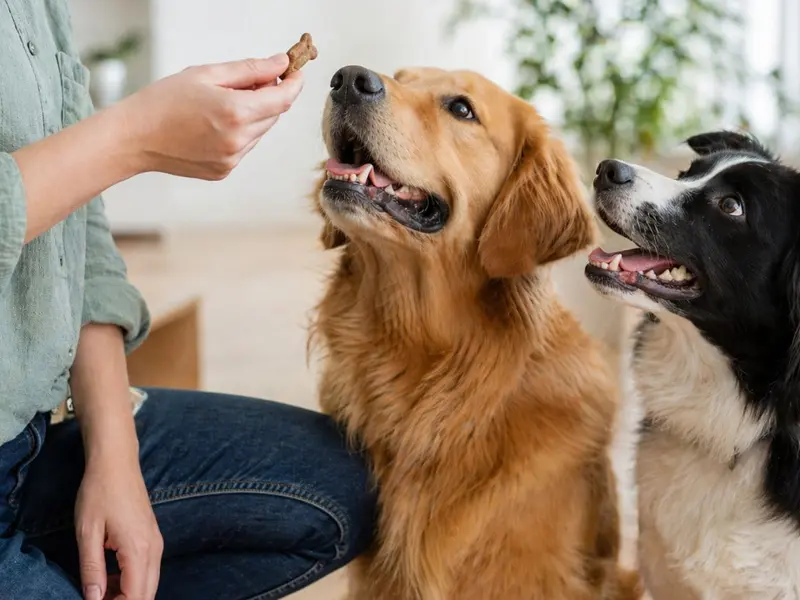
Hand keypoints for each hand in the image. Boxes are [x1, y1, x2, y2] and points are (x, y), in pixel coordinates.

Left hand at [75, 454, 162, 599]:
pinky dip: (132, 581)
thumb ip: (92, 569)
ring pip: (149, 583)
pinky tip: (109, 577)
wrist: (117, 462)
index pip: (136, 596)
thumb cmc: (99, 493)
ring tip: (99, 592)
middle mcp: (154, 549)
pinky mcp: (153, 537)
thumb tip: (93, 599)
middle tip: (97, 599)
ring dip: (128, 593)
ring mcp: (156, 542)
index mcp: (138, 549)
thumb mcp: (87, 532)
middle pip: (148, 594)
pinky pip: (147, 569)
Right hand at [116, 53, 303, 179]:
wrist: (134, 138)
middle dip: (268, 97)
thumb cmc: (163, 102)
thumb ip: (250, 70)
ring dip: (252, 116)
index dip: (294, 84)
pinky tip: (211, 126)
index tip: (295, 73)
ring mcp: (233, 159)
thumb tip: (281, 64)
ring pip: (259, 132)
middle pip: (273, 115)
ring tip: (219, 105)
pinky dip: (238, 133)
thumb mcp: (207, 74)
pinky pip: (244, 147)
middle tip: (247, 82)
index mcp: (236, 112)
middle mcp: (239, 140)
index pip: (283, 99)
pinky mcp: (224, 171)